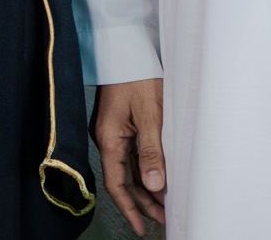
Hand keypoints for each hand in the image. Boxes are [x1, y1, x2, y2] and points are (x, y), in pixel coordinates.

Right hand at [92, 78, 165, 236]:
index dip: (129, 208)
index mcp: (109, 138)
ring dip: (144, 187)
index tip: (142, 227)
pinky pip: (129, 154)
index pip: (116, 183)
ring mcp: (111, 131)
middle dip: (142, 202)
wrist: (127, 48)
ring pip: (126, 168)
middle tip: (163, 217)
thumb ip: (152, 152)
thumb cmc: (137, 75)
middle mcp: (106, 137)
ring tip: (164, 202)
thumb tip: (154, 186)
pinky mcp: (118, 123)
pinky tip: (157, 176)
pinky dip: (143, 169)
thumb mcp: (150, 115)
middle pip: (122, 179)